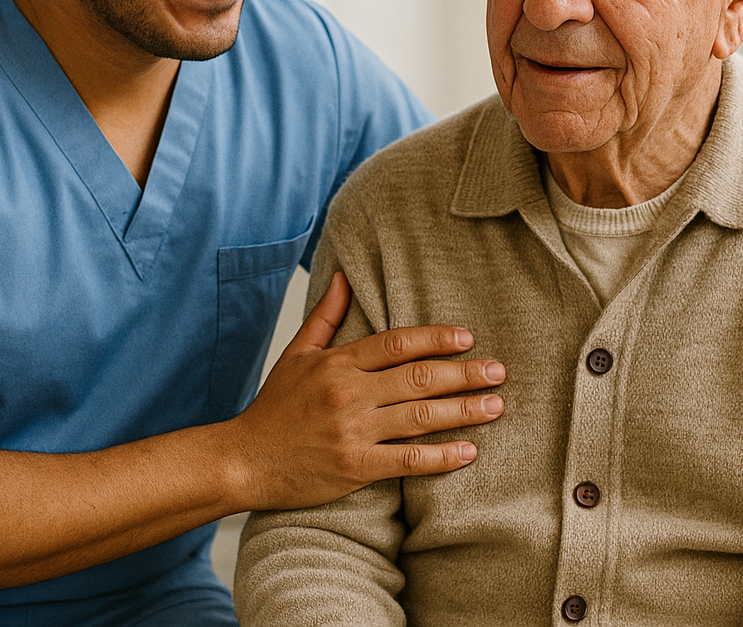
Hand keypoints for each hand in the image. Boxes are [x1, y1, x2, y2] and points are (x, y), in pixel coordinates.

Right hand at [227, 271, 505, 510]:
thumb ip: (325, 317)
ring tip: (496, 405)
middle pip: (418, 378)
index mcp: (337, 363)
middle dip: (464, 374)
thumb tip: (342, 276)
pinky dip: (442, 456)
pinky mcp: (355, 467)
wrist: (244, 461)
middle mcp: (349, 394)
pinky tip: (469, 451)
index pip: (396, 343)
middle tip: (499, 371)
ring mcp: (353, 431)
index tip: (467, 337)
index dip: (435, 339)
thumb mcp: (295, 355)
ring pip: (420, 417)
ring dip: (464, 410)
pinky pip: (408, 460)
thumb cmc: (273, 409)